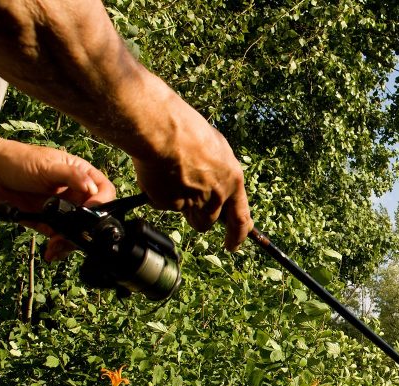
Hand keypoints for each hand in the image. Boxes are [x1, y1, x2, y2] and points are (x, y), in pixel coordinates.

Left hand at [0, 137, 116, 260]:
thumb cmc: (19, 160)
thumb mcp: (48, 165)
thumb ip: (72, 176)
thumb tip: (93, 187)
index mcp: (82, 176)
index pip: (104, 191)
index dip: (102, 202)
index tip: (89, 211)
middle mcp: (76, 194)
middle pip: (93, 217)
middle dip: (86, 229)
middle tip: (72, 235)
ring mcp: (64, 210)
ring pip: (79, 231)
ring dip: (70, 242)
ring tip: (56, 246)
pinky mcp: (50, 223)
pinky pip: (60, 237)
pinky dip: (58, 248)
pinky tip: (52, 252)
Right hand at [131, 100, 252, 251]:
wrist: (161, 128)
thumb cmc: (187, 130)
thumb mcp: (216, 149)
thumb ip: (219, 172)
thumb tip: (216, 181)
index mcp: (233, 180)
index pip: (241, 219)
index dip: (238, 235)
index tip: (233, 244)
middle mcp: (216, 195)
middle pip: (208, 221)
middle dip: (199, 216)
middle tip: (188, 200)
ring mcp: (193, 202)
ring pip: (188, 217)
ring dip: (181, 206)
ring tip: (171, 180)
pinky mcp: (170, 203)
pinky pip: (164, 205)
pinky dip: (159, 195)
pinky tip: (157, 174)